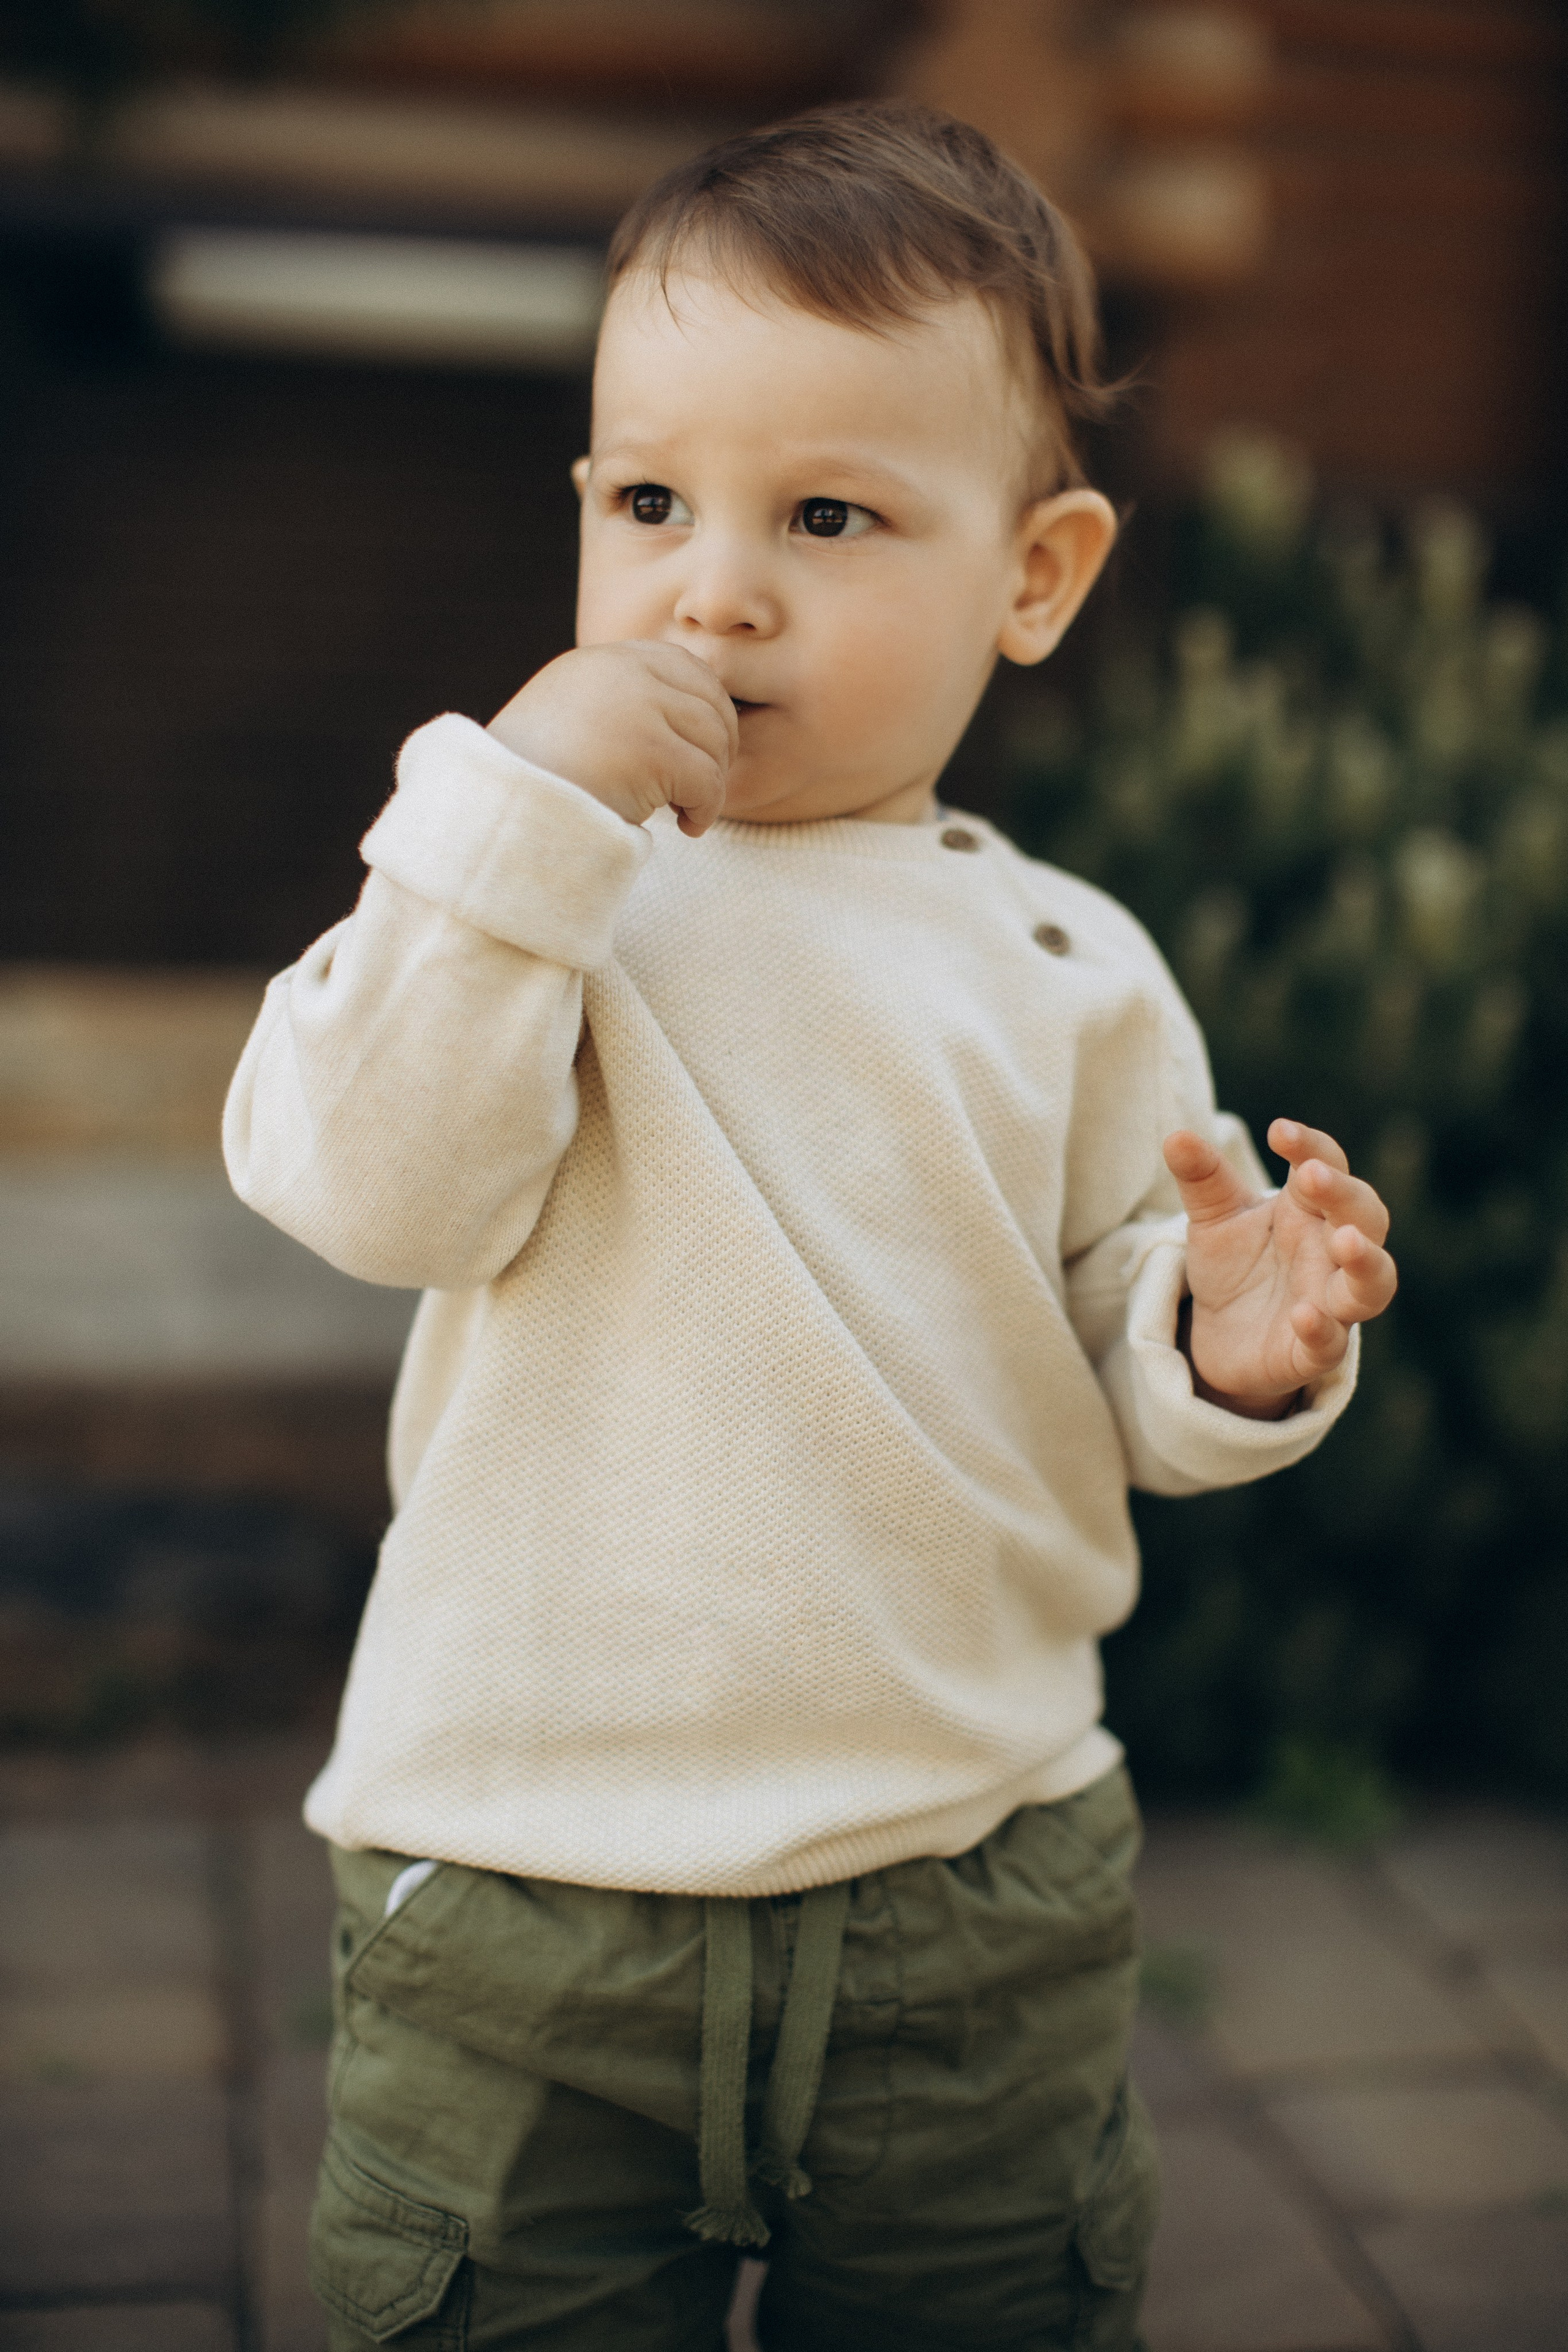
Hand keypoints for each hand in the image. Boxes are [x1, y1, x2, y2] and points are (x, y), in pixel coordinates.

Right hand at [487, 641, 737, 835]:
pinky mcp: (651, 751)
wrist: (497, 814)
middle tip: (699, 789)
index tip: (700, 753)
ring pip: (715, 742)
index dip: (709, 712)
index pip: (687, 668)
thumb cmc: (535, 784)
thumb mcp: (574, 721)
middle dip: (718, 749)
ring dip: (712, 784)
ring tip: (685, 812)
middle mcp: (622, 672)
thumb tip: (691, 717)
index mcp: (603, 661)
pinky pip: (709, 780)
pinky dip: (708, 809)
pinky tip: (687, 827)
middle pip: (711, 703)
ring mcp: (638, 707)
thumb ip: (620, 706)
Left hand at [1163, 1119, 1396, 1418]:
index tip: (1279, 1132)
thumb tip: (1175, 1138)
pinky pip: (1331, 1343)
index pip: (1326, 1165)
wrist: (1220, 1336)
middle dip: (1344, 1194)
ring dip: (1367, 1262)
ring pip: (1374, 1282)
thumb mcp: (1212, 1218)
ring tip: (1346, 1242)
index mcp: (1310, 1209)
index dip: (1311, 1146)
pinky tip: (1302, 1316)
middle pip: (1365, 1216)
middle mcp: (1332, 1251)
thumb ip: (1202, 1179)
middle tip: (1311, 1175)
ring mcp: (1332, 1302)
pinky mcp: (1315, 1352)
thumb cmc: (1233, 1266)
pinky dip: (1322, 1330)